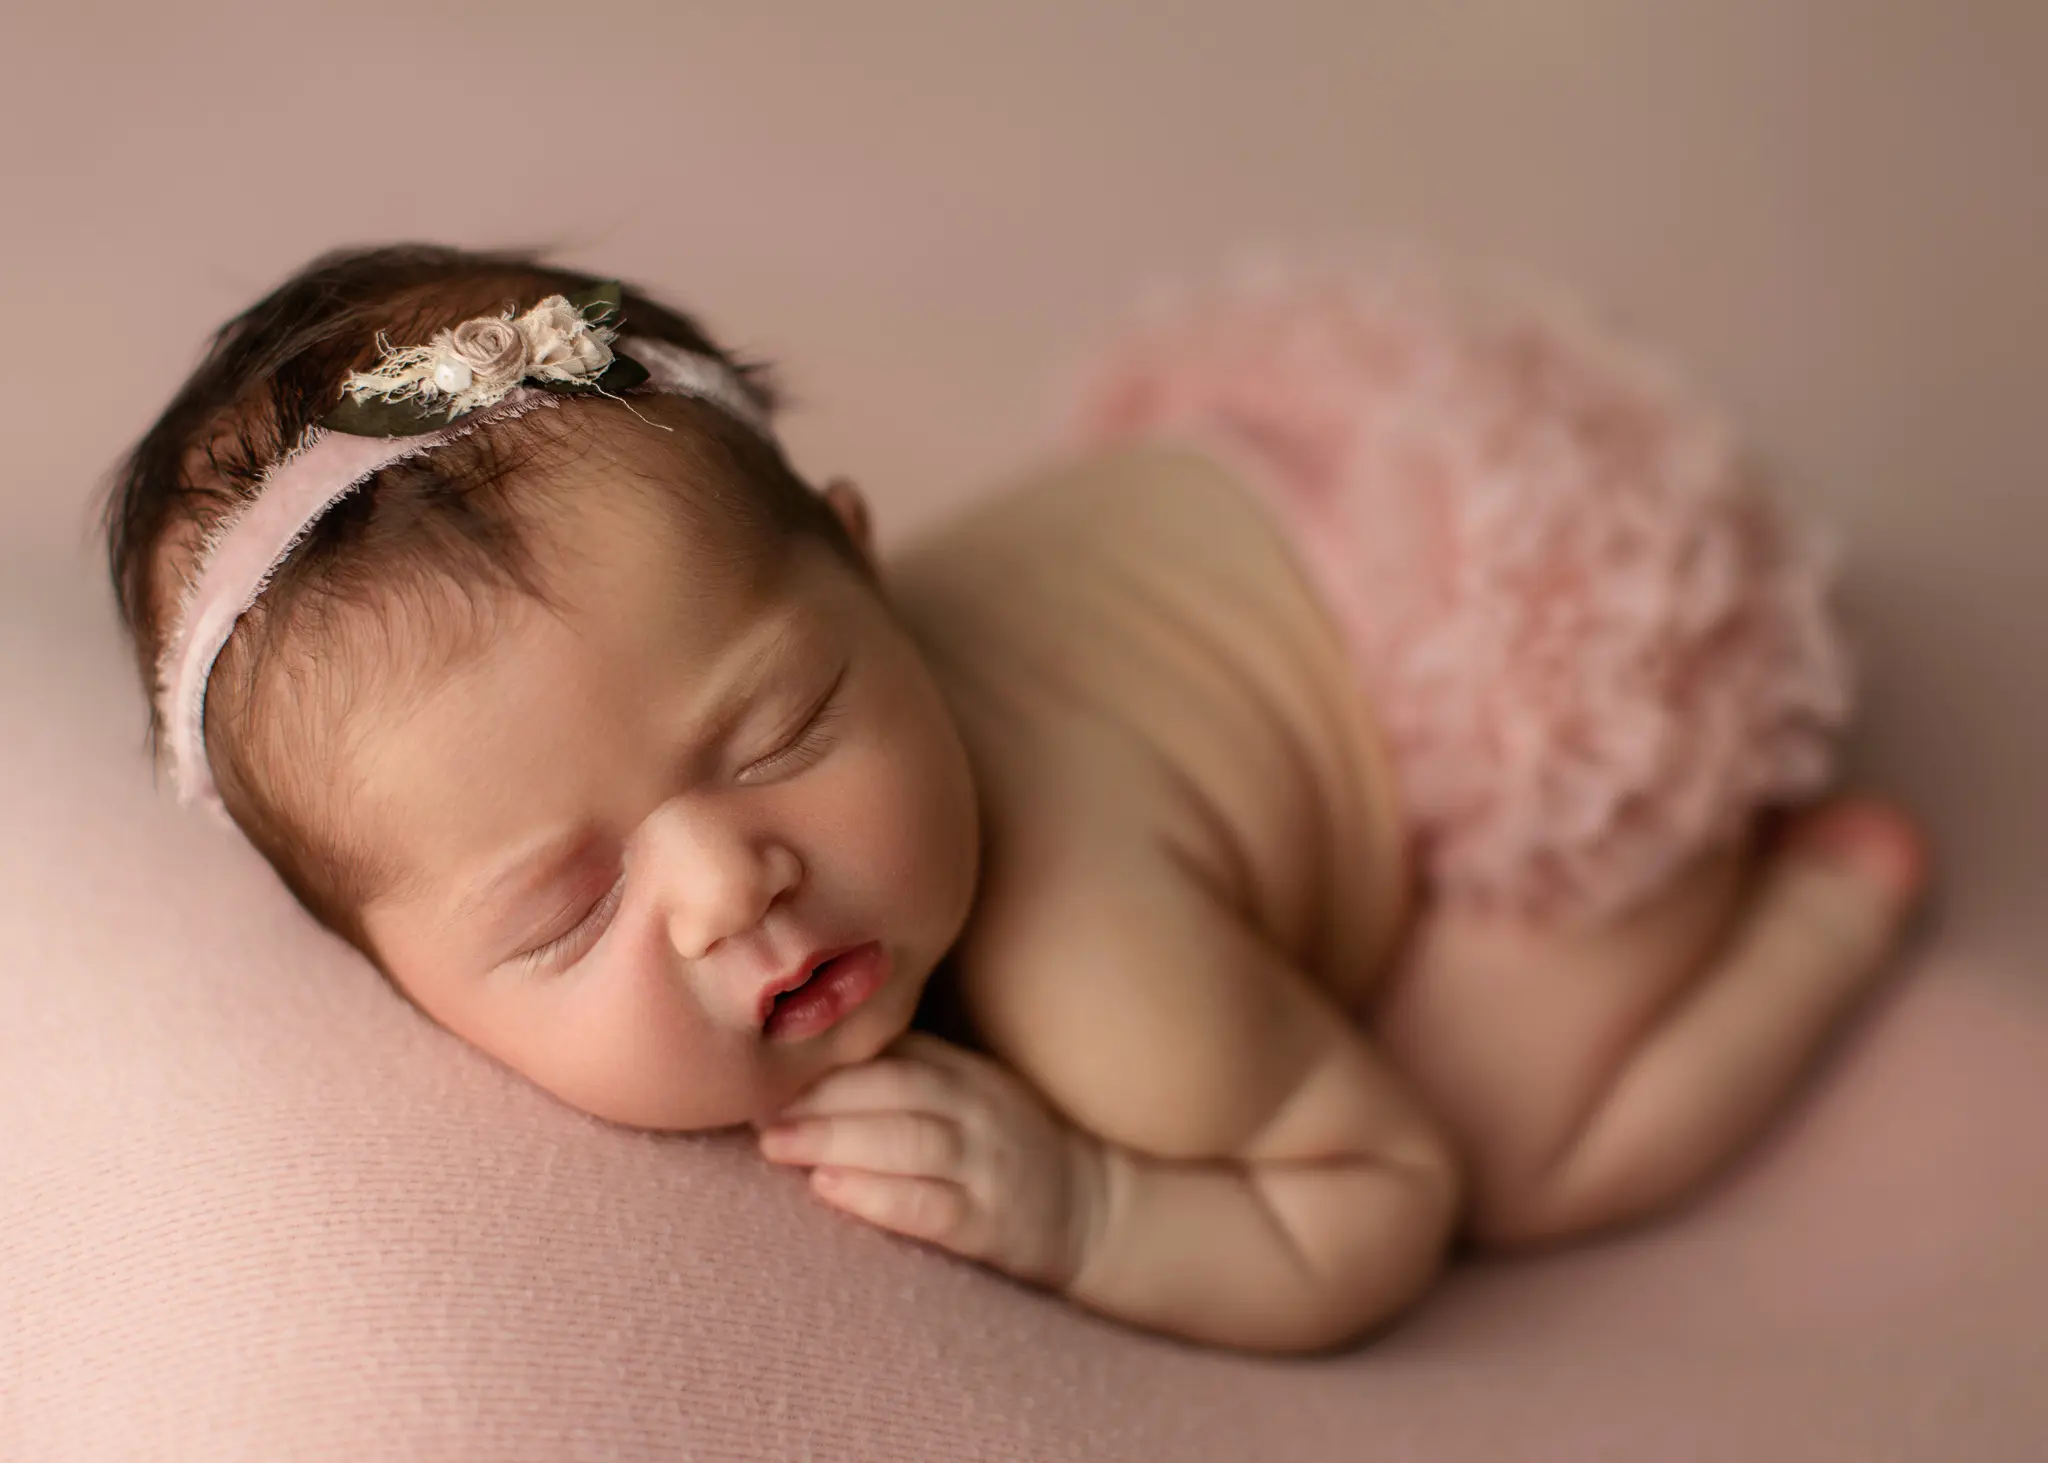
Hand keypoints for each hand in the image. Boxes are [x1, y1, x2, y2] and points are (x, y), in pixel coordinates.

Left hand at [757, 1032, 1105, 1290]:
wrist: (1094, 1211)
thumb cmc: (1007, 1151)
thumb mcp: (967, 1094)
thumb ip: (906, 1074)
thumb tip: (806, 1064)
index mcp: (966, 1072)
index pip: (891, 1052)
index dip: (824, 1060)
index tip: (764, 1070)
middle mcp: (980, 1110)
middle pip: (893, 1088)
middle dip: (817, 1096)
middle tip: (755, 1109)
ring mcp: (990, 1166)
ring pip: (908, 1140)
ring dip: (834, 1139)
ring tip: (775, 1145)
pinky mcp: (993, 1224)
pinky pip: (930, 1205)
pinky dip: (875, 1195)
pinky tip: (827, 1190)